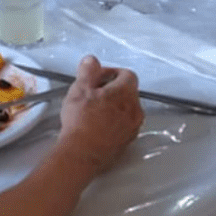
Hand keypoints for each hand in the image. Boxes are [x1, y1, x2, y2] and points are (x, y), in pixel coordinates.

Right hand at [54, 55, 143, 174]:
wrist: (82, 154)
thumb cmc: (81, 120)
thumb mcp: (80, 89)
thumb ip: (88, 71)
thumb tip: (92, 60)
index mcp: (126, 93)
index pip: (127, 74)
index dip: (111, 72)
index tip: (96, 78)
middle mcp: (135, 109)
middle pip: (128, 91)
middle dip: (112, 89)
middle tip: (92, 93)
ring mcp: (133, 127)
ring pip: (127, 109)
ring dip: (114, 106)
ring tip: (93, 111)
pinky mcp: (128, 141)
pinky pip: (124, 125)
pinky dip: (114, 122)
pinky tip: (97, 126)